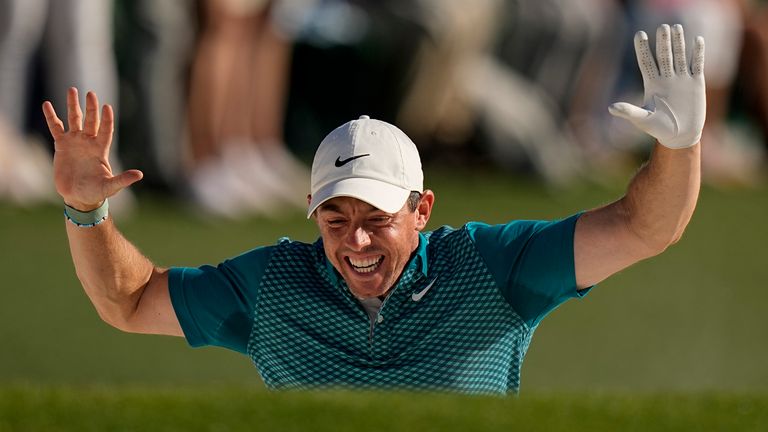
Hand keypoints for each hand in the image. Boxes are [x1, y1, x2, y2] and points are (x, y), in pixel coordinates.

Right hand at [42, 88, 142, 210]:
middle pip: (91, 121)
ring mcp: (75, 142)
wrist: (78, 197)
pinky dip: (51, 117)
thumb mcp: (110, 186)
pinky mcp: (61, 145)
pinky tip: (47, 104)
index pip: (106, 130)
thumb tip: (139, 175)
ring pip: (75, 119)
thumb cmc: (96, 192)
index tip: (107, 107)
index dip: (107, 120)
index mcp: (101, 149)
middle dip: (91, 107)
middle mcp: (89, 142)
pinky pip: (56, 128)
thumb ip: (123, 179)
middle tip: (91, 93)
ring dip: (73, 105)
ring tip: (72, 90)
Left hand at [609, 24, 705, 148]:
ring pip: (680, 56)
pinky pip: (697, 64)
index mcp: (652, 84)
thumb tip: (611, 108)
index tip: (639, 34)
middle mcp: (666, 78)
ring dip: (679, 42)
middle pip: (663, 56)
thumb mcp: (642, 120)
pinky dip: (698, 53)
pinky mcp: (696, 83)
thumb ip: (629, 112)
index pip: (646, 62)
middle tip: (662, 26)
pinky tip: (698, 40)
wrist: (680, 136)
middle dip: (662, 42)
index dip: (642, 49)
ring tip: (676, 27)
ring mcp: (682, 79)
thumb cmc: (659, 129)